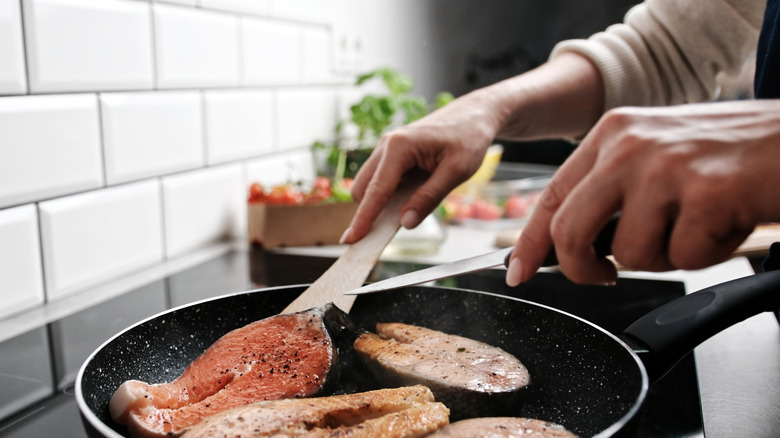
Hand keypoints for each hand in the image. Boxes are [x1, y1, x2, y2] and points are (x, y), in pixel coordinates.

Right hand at [340, 54, 605, 243]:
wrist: (475, 115)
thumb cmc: (469, 138)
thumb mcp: (456, 172)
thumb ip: (429, 198)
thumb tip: (406, 222)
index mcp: (399, 146)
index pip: (376, 190)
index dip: (364, 218)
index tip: (351, 240)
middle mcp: (386, 145)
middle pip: (363, 189)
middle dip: (369, 212)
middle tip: (384, 235)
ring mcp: (387, 147)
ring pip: (369, 184)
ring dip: (379, 202)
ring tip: (407, 211)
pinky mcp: (392, 153)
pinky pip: (381, 179)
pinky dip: (388, 194)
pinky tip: (409, 197)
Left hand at [508, 100, 779, 284]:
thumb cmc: (730, 154)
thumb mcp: (657, 155)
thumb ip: (613, 189)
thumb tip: (572, 243)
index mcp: (613, 134)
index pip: (553, 195)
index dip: (530, 241)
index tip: (517, 271)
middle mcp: (631, 145)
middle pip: (570, 230)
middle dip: (582, 269)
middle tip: (604, 276)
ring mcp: (667, 167)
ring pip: (631, 254)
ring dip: (665, 256)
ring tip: (697, 224)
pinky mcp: (707, 193)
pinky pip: (684, 258)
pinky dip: (706, 254)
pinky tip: (726, 221)